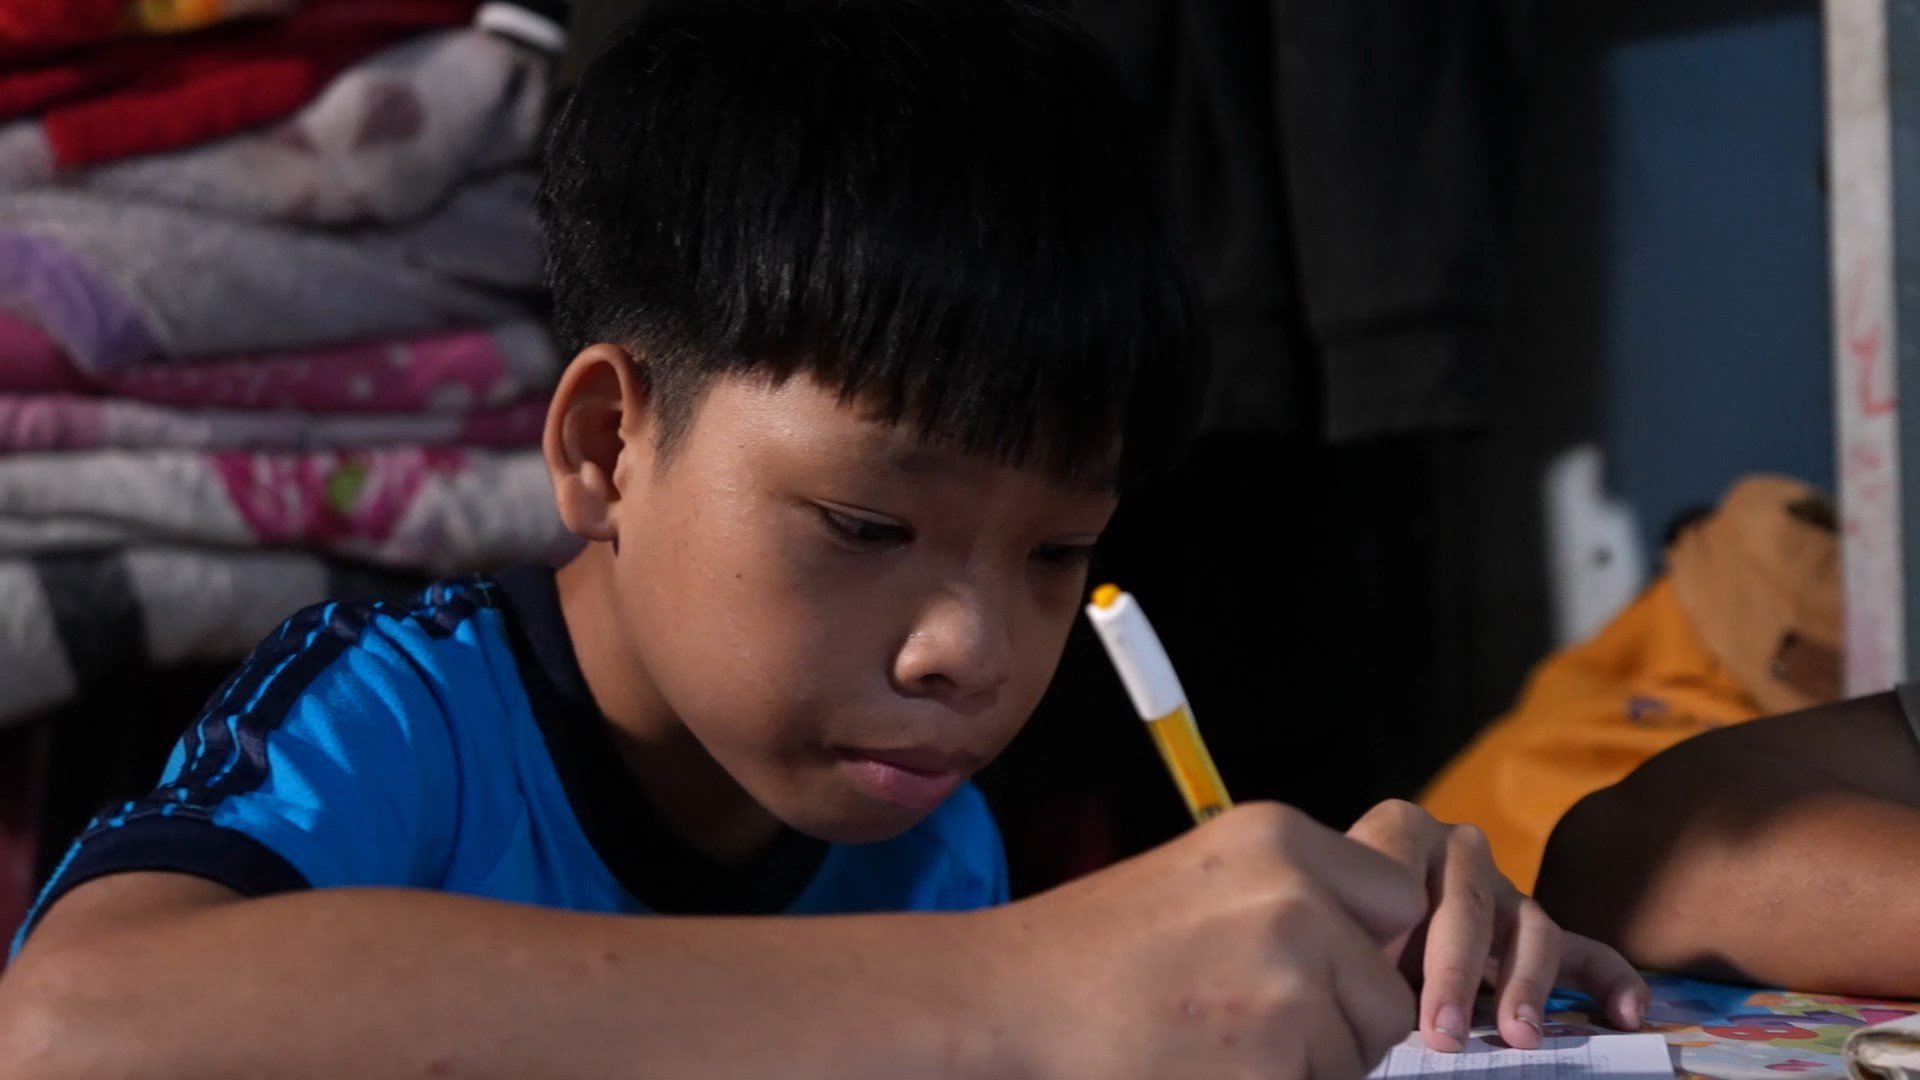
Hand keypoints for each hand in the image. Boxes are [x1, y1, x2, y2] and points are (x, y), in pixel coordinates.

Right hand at [988, 802, 1425, 1079]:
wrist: (1010, 1000)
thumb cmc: (1096, 949)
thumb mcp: (1209, 877)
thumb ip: (1298, 894)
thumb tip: (1387, 944)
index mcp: (1279, 839)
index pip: (1397, 897)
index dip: (1366, 945)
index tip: (1319, 968)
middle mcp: (1294, 899)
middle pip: (1389, 989)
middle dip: (1345, 1021)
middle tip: (1254, 1019)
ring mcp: (1287, 982)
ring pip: (1360, 1052)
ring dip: (1311, 1063)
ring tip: (1222, 1042)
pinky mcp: (1271, 1060)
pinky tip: (1209, 1068)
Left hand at [1345, 800, 1649, 1052]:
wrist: (1342, 917)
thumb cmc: (1335, 919)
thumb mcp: (1332, 914)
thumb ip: (1352, 931)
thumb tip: (1366, 983)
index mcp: (1401, 829)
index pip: (1406, 872)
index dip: (1396, 932)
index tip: (1382, 978)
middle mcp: (1459, 848)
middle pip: (1469, 906)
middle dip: (1455, 977)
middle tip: (1442, 1035)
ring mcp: (1504, 889)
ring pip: (1531, 928)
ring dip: (1525, 986)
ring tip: (1518, 1036)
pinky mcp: (1535, 931)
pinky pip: (1583, 951)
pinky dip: (1610, 980)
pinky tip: (1628, 1014)